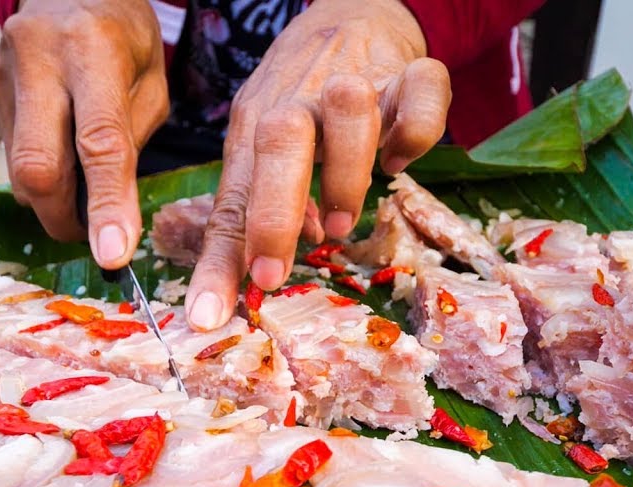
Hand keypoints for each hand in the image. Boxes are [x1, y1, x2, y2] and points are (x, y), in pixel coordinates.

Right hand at [0, 0, 168, 268]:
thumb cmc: (123, 36)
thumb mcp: (151, 80)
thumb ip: (131, 140)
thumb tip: (110, 212)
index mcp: (91, 49)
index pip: (98, 142)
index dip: (107, 204)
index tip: (112, 255)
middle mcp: (35, 58)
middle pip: (38, 168)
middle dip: (64, 218)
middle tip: (91, 236)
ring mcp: (0, 74)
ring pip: (19, 170)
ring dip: (53, 196)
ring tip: (82, 182)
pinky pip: (10, 154)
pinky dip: (40, 170)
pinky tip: (59, 150)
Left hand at [186, 0, 450, 329]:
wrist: (358, 12)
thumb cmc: (304, 98)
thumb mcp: (265, 145)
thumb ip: (260, 203)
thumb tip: (258, 269)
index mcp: (257, 124)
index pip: (232, 194)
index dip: (220, 256)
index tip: (210, 312)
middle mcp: (301, 100)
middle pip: (279, 140)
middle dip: (273, 212)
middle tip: (272, 273)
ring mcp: (358, 81)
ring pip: (350, 109)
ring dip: (344, 173)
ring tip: (340, 222)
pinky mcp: (413, 75)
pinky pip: (422, 94)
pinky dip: (416, 133)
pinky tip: (399, 161)